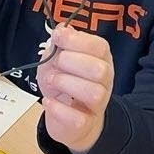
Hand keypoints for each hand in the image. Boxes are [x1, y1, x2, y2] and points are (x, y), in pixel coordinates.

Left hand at [37, 25, 113, 153]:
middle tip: (55, 65)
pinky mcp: (85, 124)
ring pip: (94, 93)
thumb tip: (62, 29)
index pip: (100, 47)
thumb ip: (61, 44)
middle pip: (100, 70)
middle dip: (72, 62)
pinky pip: (78, 119)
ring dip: (66, 84)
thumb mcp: (59, 59)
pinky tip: (49, 101)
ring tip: (52, 82)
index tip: (57, 37)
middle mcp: (104, 82)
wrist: (70, 120)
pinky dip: (58, 108)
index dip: (77, 40)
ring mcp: (97, 105)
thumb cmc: (66, 85)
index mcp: (101, 60)